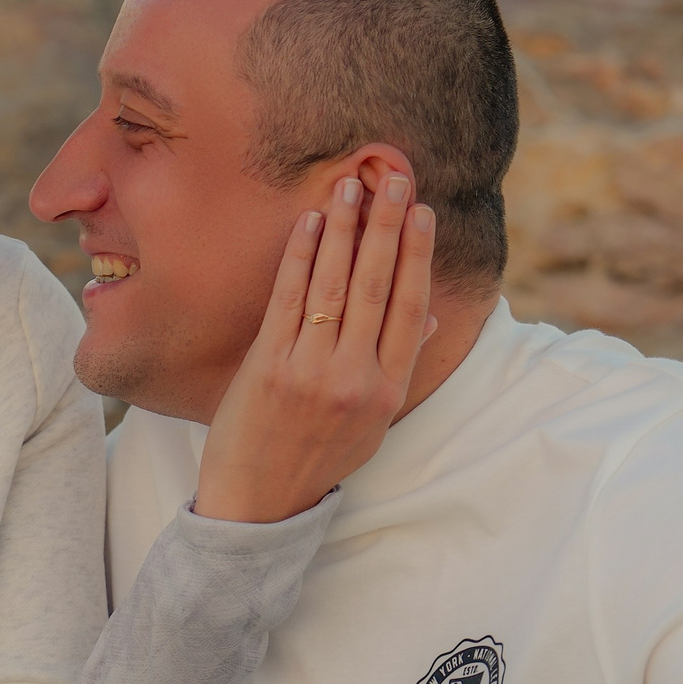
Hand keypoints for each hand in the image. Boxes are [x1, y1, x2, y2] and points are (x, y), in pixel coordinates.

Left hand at [195, 171, 437, 522]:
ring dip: (344, 231)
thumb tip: (423, 317)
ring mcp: (311, 370)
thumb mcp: (371, 424)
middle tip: (394, 180)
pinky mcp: (269, 365)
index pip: (409, 307)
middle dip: (386, 228)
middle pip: (376, 287)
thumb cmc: (317, 458)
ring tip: (351, 188)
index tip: (421, 213)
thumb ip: (396, 368)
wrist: (259, 503)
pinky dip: (301, 256)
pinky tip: (310, 224)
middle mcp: (355, 377)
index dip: (417, 255)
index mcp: (387, 390)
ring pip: (333, 285)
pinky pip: (288, 298)